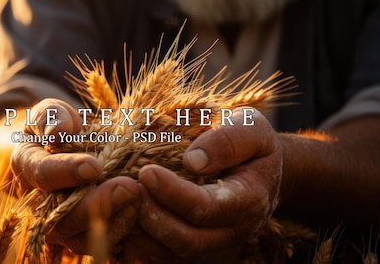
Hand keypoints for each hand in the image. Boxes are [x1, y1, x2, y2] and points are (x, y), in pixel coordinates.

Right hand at [10, 98, 139, 253]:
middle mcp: (39, 203)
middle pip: (60, 218)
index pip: (42, 174)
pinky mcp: (84, 235)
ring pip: (80, 238)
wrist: (75, 148)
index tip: (94, 166)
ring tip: (139, 197)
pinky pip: (100, 245)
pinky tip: (141, 210)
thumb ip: (52, 116)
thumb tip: (57, 132)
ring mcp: (61, 224)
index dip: (66, 172)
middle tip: (129, 187)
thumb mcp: (54, 111)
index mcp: (27, 166)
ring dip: (113, 221)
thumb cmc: (63, 125)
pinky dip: (122, 230)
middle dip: (96, 204)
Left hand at [135, 108, 281, 259]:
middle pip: (187, 241)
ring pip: (171, 255)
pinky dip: (137, 242)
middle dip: (153, 218)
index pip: (207, 207)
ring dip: (140, 233)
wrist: (258, 169)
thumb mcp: (251, 128)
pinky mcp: (191, 248)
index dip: (173, 193)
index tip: (146, 172)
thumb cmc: (250, 143)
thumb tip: (192, 161)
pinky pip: (160, 257)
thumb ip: (229, 140)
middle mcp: (230, 231)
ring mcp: (210, 244)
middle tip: (127, 189)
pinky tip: (121, 215)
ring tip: (120, 201)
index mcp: (248, 200)